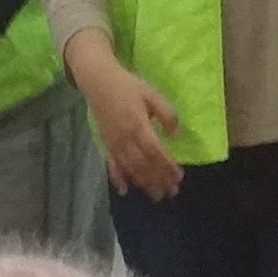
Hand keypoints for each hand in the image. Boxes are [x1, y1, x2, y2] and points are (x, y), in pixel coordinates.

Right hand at [73, 47, 185, 199]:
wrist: (99, 81)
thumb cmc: (128, 86)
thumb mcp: (152, 94)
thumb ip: (166, 113)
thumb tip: (175, 135)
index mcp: (138, 125)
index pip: (155, 152)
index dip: (167, 166)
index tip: (179, 177)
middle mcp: (125, 139)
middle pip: (144, 165)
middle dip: (158, 180)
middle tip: (171, 193)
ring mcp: (114, 143)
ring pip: (130, 168)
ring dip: (144, 183)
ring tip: (156, 195)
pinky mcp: (106, 144)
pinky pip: (111, 165)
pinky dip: (118, 179)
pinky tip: (125, 190)